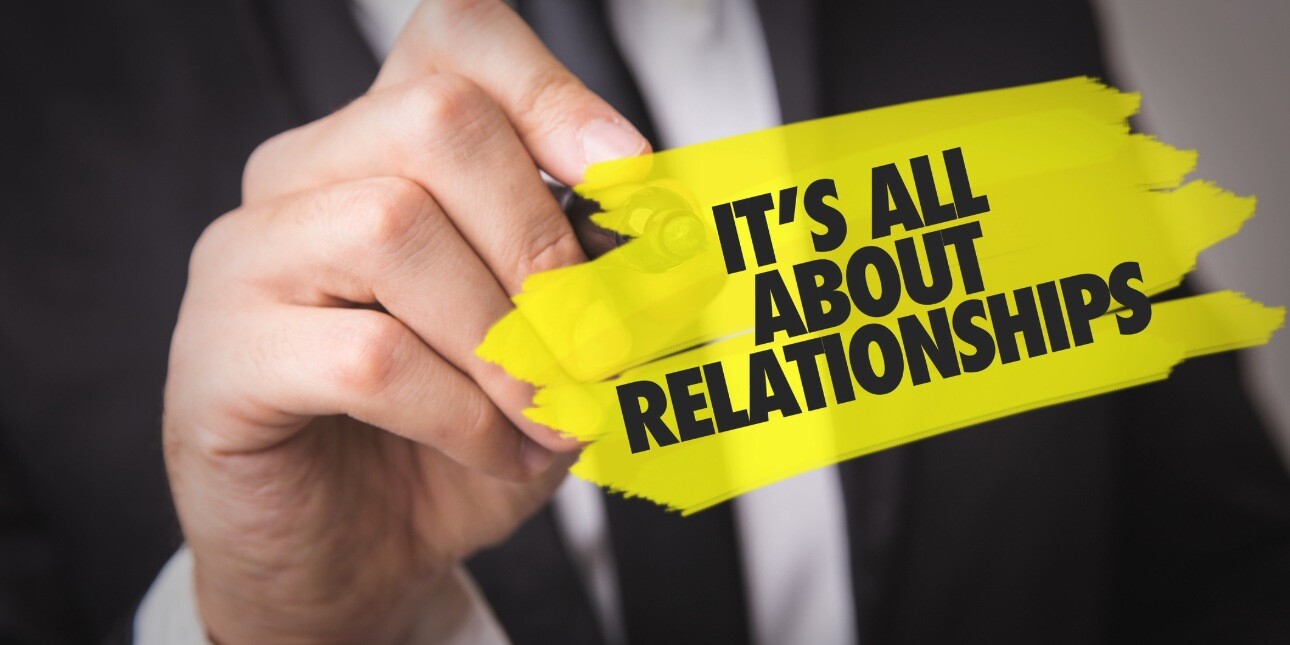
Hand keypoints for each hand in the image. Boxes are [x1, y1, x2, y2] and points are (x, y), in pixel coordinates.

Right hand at [162, 1, 648, 641]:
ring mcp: (246, 263)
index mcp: (382, 148)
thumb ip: (615, 294)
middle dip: (543, 239)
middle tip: (597, 343)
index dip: (553, 91)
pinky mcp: (218, 361)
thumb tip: (684, 253)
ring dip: (505, 339)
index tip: (628, 176)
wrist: (355, 557)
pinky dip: (462, 414)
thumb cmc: (450, 440)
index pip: (452, 39)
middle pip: (434, 120)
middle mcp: (301, 179)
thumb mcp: (560, 357)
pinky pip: (362, 356)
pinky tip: (495, 451)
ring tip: (550, 414)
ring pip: (391, 227)